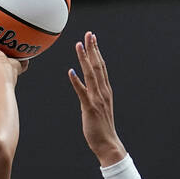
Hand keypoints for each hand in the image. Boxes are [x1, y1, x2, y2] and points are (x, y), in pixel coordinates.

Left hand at [68, 31, 126, 165]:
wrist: (108, 144)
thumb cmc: (102, 128)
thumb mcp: (99, 108)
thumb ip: (94, 95)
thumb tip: (85, 85)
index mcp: (105, 91)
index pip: (101, 67)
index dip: (96, 51)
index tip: (92, 38)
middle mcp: (103, 92)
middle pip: (98, 66)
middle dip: (93, 49)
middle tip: (89, 34)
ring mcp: (97, 100)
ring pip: (91, 75)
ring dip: (85, 59)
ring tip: (79, 46)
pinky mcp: (90, 108)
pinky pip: (82, 93)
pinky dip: (77, 82)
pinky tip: (71, 72)